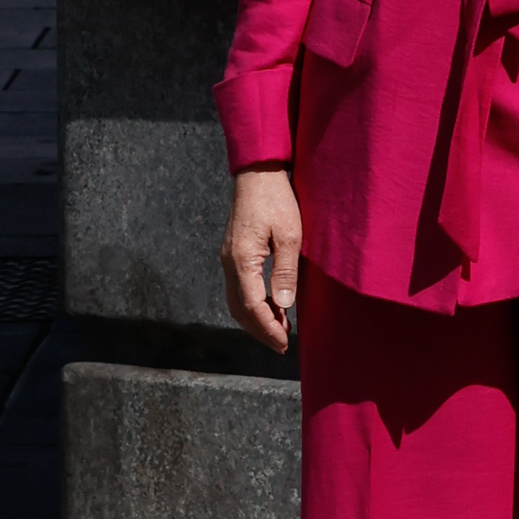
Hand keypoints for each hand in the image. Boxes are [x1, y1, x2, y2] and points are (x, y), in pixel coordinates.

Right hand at [220, 167, 302, 350]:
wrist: (257, 173)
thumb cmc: (276, 200)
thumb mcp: (289, 234)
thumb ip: (285, 270)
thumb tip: (284, 305)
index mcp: (241, 259)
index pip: (252, 306)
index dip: (268, 327)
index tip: (285, 342)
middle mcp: (229, 262)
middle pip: (240, 309)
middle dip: (260, 330)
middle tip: (282, 345)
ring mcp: (229, 258)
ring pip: (237, 301)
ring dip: (256, 319)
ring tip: (280, 330)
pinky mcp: (234, 253)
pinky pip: (239, 288)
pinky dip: (253, 304)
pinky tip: (272, 307)